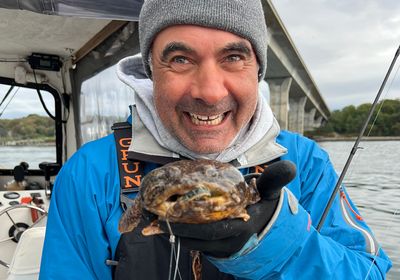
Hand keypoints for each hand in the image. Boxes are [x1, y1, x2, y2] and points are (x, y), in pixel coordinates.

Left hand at [159, 160, 296, 257]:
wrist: (270, 228)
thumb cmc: (265, 206)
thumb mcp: (270, 193)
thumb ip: (274, 181)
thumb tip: (289, 166)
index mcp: (242, 226)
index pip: (213, 230)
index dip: (190, 226)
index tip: (168, 218)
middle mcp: (231, 240)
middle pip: (198, 239)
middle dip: (174, 230)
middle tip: (151, 221)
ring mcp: (223, 247)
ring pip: (194, 243)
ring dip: (173, 234)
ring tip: (151, 223)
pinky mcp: (217, 249)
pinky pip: (196, 244)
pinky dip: (181, 235)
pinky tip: (165, 225)